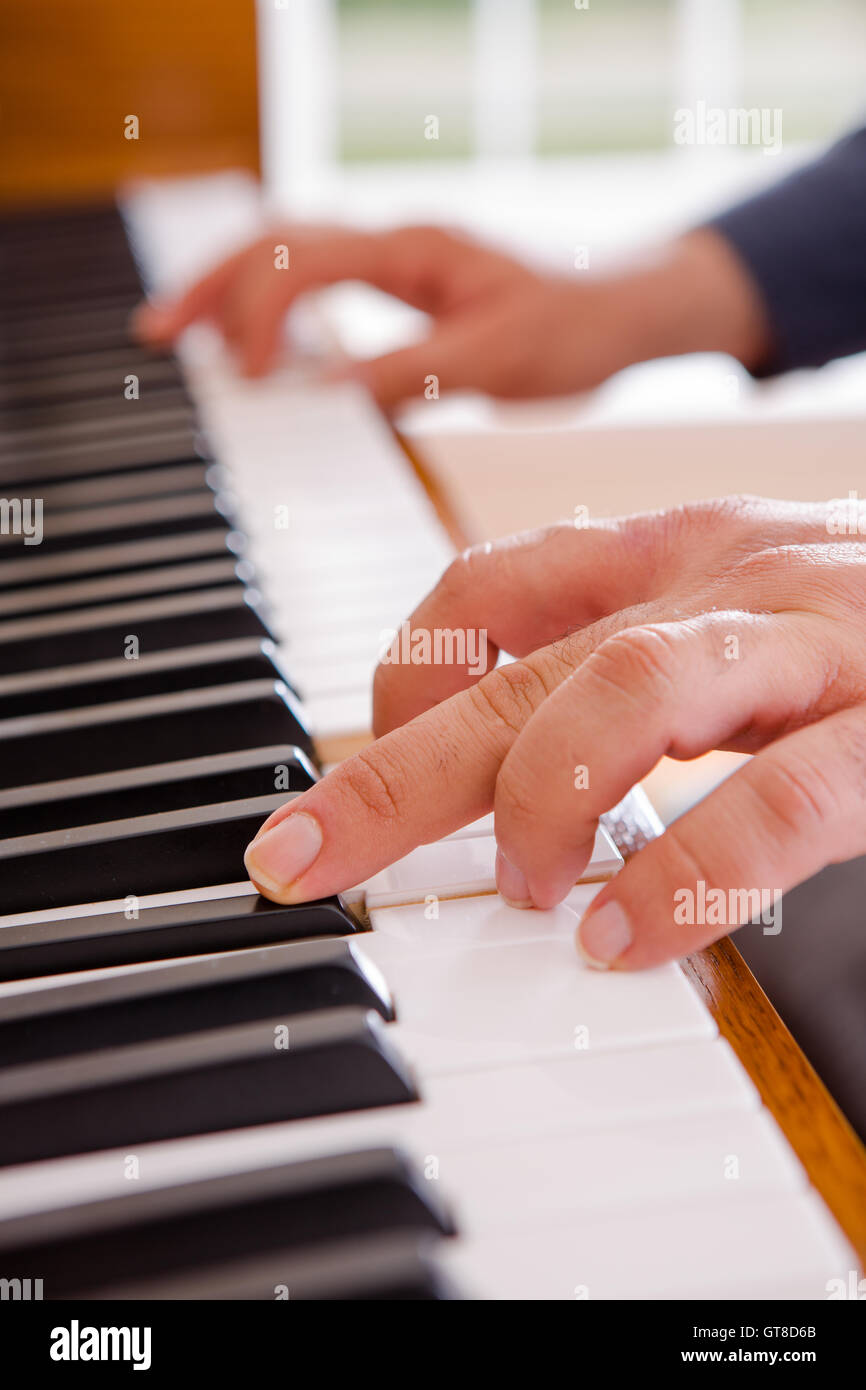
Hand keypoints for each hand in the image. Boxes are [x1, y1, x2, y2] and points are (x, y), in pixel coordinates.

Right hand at [132, 223, 770, 406]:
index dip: (261, 312)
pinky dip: (273, 309)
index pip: (304, 260)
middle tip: (155, 330)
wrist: (624, 312)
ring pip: (290, 255)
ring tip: (178, 331)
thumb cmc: (575, 327)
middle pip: (275, 240)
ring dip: (231, 288)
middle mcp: (396, 244)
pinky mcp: (402, 291)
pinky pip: (319, 286)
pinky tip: (254, 345)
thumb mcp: (498, 358)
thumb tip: (322, 396)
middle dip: (210, 282)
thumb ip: (411, 372)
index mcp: (414, 249)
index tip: (247, 376)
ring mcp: (397, 263)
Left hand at [243, 495, 865, 968]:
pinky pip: (779, 799)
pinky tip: (625, 934)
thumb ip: (631, 671)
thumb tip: (504, 776)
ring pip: (625, 692)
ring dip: (534, 799)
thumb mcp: (739, 623)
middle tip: (295, 860)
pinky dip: (686, 872)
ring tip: (514, 887)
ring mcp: (816, 638)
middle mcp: (727, 577)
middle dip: (389, 768)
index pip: (484, 586)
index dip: (401, 676)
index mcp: (677, 551)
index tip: (370, 761)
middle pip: (514, 662)